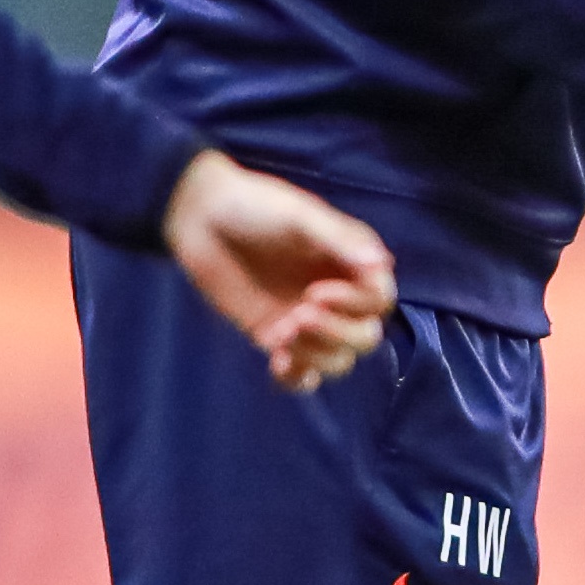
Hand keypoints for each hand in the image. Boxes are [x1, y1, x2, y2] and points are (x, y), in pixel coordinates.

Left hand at [163, 150, 395, 393]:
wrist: (202, 217)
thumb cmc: (257, 207)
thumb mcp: (301, 217)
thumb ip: (340, 241)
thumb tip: (382, 265)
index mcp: (352, 262)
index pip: (379, 300)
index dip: (356, 304)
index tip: (317, 291)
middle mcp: (338, 294)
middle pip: (364, 336)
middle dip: (337, 332)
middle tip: (299, 314)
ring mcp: (307, 318)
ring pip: (338, 359)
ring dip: (316, 353)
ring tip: (281, 333)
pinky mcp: (276, 336)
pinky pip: (302, 372)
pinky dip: (297, 377)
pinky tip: (277, 363)